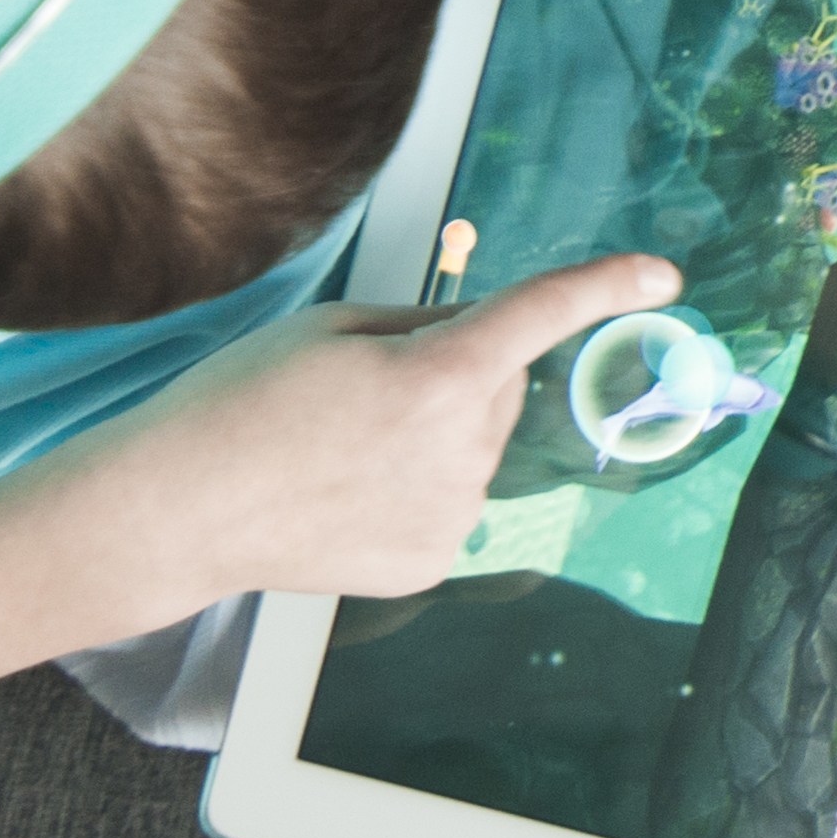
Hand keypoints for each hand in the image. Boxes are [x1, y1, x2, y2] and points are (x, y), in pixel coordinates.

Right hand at [95, 252, 682, 604]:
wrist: (176, 511)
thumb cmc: (241, 403)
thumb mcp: (334, 328)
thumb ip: (429, 325)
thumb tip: (490, 339)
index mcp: (434, 379)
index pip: (539, 318)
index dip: (605, 286)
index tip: (660, 275)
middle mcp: (459, 455)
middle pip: (497, 390)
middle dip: (453, 376)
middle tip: (360, 390)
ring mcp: (450, 517)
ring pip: (475, 449)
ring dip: (433, 435)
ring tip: (338, 447)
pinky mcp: (431, 562)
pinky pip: (450, 500)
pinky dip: (414, 488)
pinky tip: (344, 493)